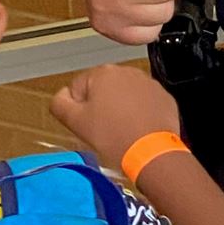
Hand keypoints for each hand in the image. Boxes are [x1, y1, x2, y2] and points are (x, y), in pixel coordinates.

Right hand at [51, 65, 181, 168]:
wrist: (151, 153)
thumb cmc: (112, 136)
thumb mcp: (75, 122)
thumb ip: (59, 103)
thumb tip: (62, 95)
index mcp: (103, 72)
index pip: (79, 88)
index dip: (80, 109)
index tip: (90, 124)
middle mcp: (127, 71)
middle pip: (104, 89)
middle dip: (102, 106)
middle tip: (105, 129)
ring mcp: (149, 83)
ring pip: (125, 96)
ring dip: (121, 109)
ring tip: (122, 131)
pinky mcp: (164, 98)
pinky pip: (145, 104)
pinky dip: (141, 114)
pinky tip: (138, 129)